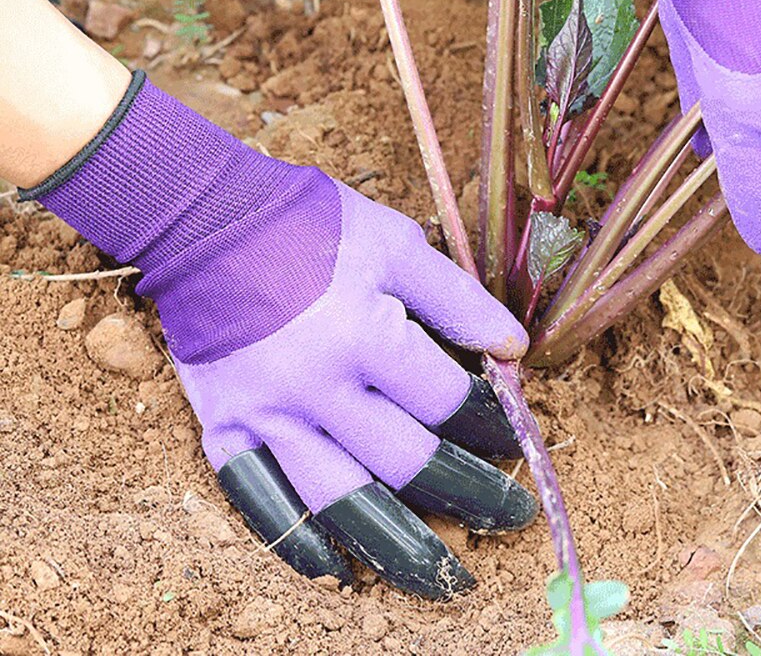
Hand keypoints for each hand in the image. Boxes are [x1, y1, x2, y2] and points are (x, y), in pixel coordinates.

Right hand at [27, 74, 534, 598]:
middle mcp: (317, 388)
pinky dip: (300, 544)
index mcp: (364, 334)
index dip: (492, 422)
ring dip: (400, 547)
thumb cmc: (310, 225)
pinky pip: (262, 503)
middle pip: (407, 463)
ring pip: (341, 502)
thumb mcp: (394, 243)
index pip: (447, 401)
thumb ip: (457, 298)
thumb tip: (515, 348)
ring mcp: (267, 416)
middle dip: (470, 493)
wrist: (206, 222)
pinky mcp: (225, 429)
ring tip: (446, 578)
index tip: (514, 434)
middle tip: (511, 516)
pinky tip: (338, 571)